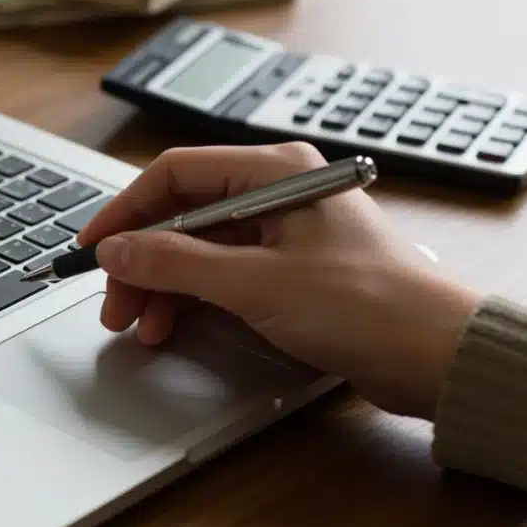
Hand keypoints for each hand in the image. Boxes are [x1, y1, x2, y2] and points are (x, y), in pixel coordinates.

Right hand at [77, 142, 479, 419]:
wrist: (434, 354)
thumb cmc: (366, 305)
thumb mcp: (253, 284)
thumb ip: (174, 264)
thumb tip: (115, 252)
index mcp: (274, 171)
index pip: (176, 173)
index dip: (125, 211)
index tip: (92, 247)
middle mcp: (276, 191)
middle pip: (182, 214)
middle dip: (141, 260)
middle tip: (114, 303)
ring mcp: (282, 232)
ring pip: (197, 248)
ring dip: (161, 285)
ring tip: (139, 326)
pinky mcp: (288, 269)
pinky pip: (221, 273)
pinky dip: (191, 298)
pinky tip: (171, 325)